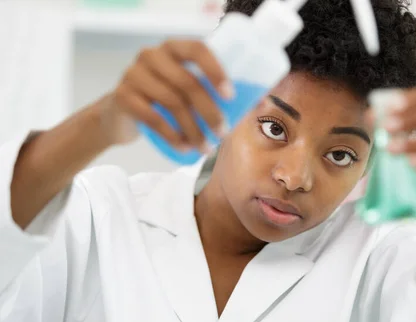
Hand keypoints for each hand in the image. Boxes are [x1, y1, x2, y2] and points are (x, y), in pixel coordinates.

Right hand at [101, 39, 233, 152]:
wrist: (121, 114)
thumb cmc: (165, 100)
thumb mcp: (190, 92)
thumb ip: (223, 95)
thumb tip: (264, 105)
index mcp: (174, 48)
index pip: (198, 49)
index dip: (216, 71)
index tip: (230, 97)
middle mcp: (152, 55)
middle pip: (187, 82)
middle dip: (209, 112)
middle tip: (222, 133)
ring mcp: (134, 74)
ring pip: (172, 102)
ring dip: (193, 130)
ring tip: (205, 148)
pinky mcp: (123, 96)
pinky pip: (152, 118)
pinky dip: (172, 136)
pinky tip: (184, 148)